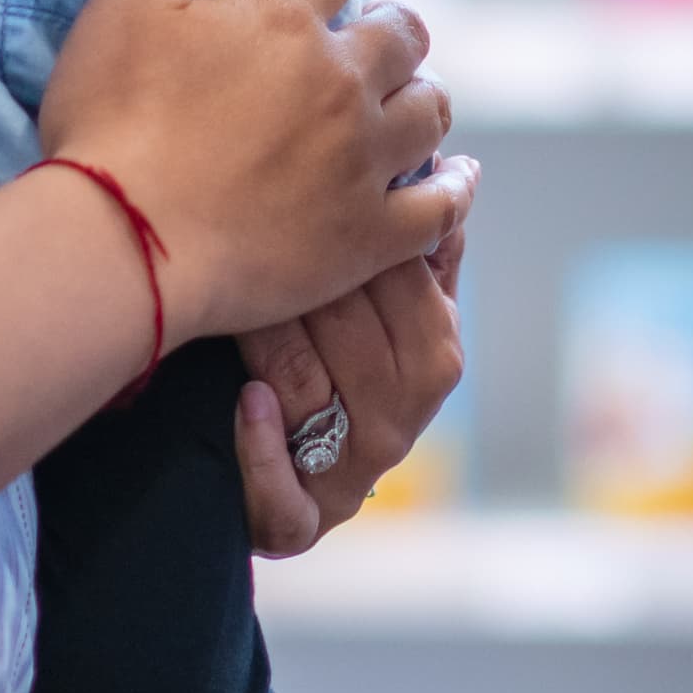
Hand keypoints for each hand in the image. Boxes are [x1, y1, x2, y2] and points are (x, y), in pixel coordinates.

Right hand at [41, 0, 461, 336]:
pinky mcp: (365, 239)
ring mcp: (362, 164)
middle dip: (391, 19)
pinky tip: (456, 179)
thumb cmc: (113, 118)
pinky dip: (452, 188)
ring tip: (406, 93)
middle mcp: (342, 81)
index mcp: (287, 15)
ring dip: (421, 93)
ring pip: (430, 110)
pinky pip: (436, 208)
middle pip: (403, 31)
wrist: (120, 249)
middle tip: (370, 25)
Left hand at [234, 158, 477, 554]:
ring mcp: (356, 471)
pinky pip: (284, 492)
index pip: (397, 275)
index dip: (341, 231)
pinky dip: (261, 449)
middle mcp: (405, 417)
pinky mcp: (302, 523)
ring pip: (304, 388)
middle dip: (292, 278)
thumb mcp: (395, 303)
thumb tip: (462, 169)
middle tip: (242, 235)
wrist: (292, 468)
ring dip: (262, 342)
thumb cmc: (342, 356)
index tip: (294, 190)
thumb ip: (424, 245)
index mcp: (437, 353)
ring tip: (229, 306)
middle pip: (342, 324)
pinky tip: (247, 404)